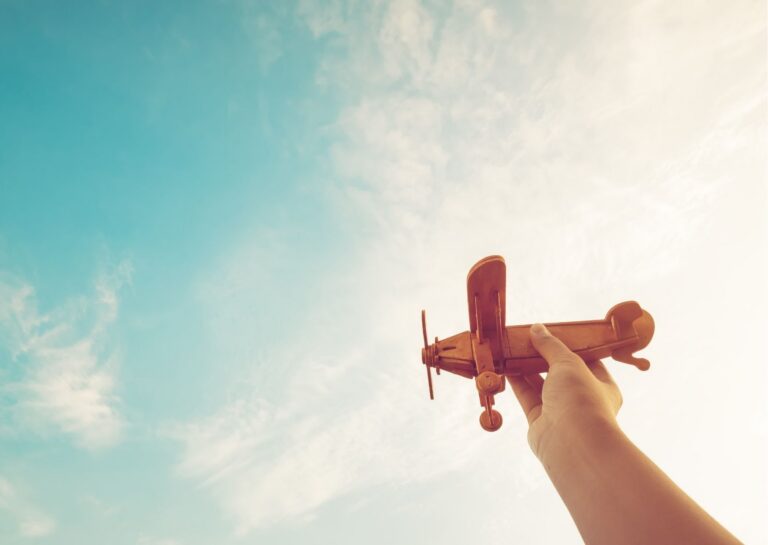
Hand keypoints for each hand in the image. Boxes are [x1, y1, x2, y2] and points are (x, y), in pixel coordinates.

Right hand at [507, 323, 622, 461]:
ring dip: (526, 368)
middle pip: (560, 373)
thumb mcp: (569, 363)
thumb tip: (537, 329)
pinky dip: (517, 382)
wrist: (572, 444)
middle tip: (527, 339)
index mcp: (602, 386)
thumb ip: (551, 346)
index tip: (552, 333)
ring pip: (541, 385)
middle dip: (543, 357)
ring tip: (511, 349)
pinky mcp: (540, 422)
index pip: (587, 361)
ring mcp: (560, 412)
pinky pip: (527, 397)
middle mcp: (582, 400)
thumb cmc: (582, 400)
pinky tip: (506, 367)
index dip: (569, 347)